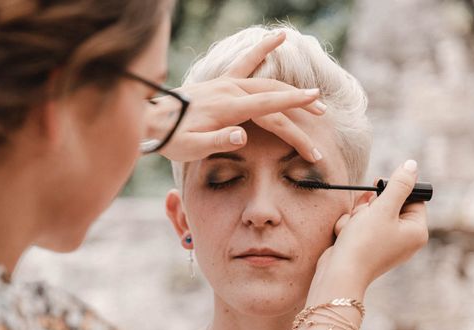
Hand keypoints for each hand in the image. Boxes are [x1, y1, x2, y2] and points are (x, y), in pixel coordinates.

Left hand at [160, 32, 326, 162]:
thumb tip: (242, 135)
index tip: (316, 103)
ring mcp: (226, 83)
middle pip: (273, 96)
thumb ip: (217, 141)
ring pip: (267, 81)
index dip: (294, 104)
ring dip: (290, 88)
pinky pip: (246, 62)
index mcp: (227, 108)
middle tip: (322, 114)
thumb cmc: (172, 138)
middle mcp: (230, 91)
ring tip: (314, 96)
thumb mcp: (191, 148)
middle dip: (300, 104)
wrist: (151, 120)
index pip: (268, 106)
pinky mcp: (221, 81)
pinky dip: (263, 49)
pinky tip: (279, 37)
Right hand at [314, 160, 428, 291]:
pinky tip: (343, 236)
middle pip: (389, 205)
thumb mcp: (383, 209)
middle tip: (363, 213)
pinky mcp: (366, 248)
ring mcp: (384, 245)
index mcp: (416, 231)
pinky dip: (349, 228)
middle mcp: (404, 239)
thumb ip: (398, 185)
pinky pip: (359, 228)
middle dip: (370, 206)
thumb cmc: (364, 243)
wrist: (339, 274)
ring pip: (370, 215)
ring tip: (351, 228)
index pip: (413, 199)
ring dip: (356, 216)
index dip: (394, 190)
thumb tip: (411, 165)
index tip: (378, 186)